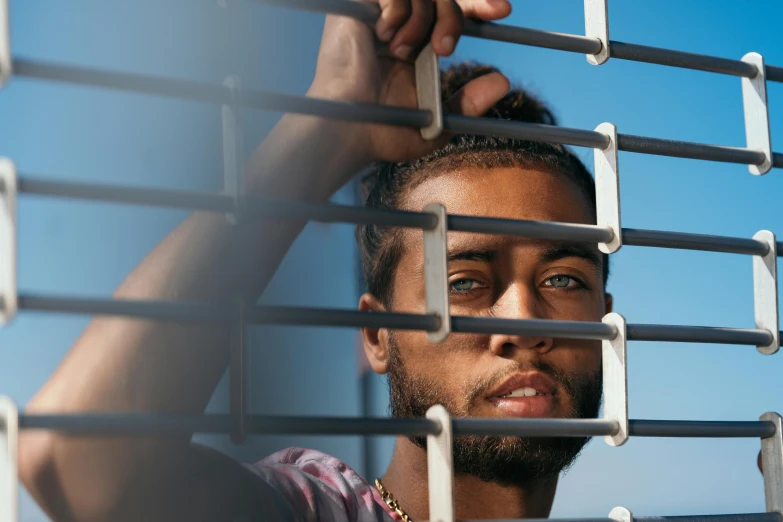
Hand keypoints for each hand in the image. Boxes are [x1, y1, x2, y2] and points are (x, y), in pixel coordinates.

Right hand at [308, 0, 512, 167]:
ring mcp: (381, 14)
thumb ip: (468, 103)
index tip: (502, 11)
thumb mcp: (437, 121)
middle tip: (445, 48)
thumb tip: (504, 82)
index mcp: (419, 46)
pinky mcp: (360, 6)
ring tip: (402, 53)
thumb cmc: (385, 131)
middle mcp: (401, 26)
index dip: (479, 4)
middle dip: (454, 14)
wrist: (349, 127)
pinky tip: (384, 37)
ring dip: (421, 20)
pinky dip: (397, 9)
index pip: (453, 11)